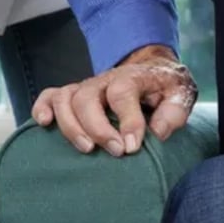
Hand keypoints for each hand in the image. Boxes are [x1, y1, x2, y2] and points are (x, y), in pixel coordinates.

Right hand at [32, 45, 197, 154]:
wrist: (154, 71)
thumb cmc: (167, 88)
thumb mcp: (181, 95)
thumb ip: (174, 112)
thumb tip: (158, 133)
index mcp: (133, 77)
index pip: (123, 92)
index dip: (126, 121)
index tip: (132, 147)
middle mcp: (105, 80)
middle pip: (88, 97)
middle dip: (98, 127)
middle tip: (116, 152)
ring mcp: (88, 87)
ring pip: (66, 98)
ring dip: (71, 125)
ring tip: (87, 149)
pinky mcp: (75, 95)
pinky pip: (50, 95)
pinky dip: (42, 107)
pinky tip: (43, 124)